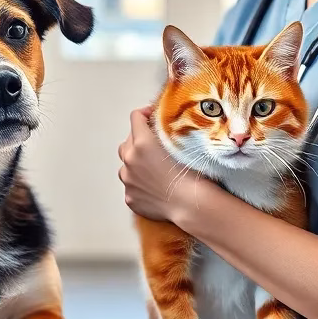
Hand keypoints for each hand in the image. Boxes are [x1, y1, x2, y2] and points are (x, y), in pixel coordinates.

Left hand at [117, 107, 191, 222]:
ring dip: (136, 163)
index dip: (144, 113)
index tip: (152, 116)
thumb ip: (165, 133)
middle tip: (155, 144)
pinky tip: (154, 187)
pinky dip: (139, 183)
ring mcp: (128, 180)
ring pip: (126, 165)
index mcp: (142, 143)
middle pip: (127, 141)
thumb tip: (161, 127)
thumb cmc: (191, 174)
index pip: (135, 118)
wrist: (190, 204)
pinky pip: (131, 185)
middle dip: (139, 139)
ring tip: (153, 169)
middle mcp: (130, 160)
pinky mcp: (130, 197)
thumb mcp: (180, 144)